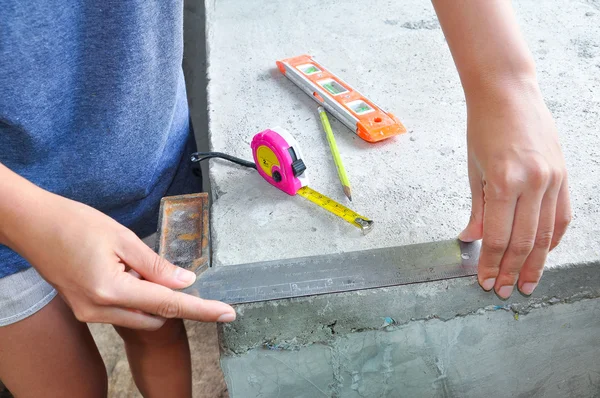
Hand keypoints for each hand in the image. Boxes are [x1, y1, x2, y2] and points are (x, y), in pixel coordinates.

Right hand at [2, 183, 235, 329]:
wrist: (31, 225)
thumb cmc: (74, 223)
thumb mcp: (122, 238)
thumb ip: (157, 265)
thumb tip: (186, 282)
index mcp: (112, 291)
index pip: (170, 305)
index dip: (203, 310)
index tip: (228, 313)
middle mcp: (100, 311)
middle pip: (156, 315)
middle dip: (170, 297)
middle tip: (165, 268)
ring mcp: (89, 314)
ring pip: (140, 315)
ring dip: (150, 296)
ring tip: (132, 262)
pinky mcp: (84, 310)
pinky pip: (122, 311)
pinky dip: (134, 295)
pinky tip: (123, 270)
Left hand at [458, 79, 571, 298]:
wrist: (508, 93)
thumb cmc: (484, 128)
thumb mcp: (473, 170)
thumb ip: (477, 209)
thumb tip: (472, 239)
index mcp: (504, 181)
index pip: (499, 237)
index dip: (491, 264)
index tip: (484, 281)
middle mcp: (533, 182)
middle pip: (525, 241)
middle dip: (511, 270)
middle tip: (503, 291)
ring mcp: (553, 178)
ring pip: (546, 234)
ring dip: (535, 263)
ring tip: (525, 283)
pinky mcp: (564, 174)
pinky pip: (562, 215)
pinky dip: (554, 238)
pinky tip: (544, 253)